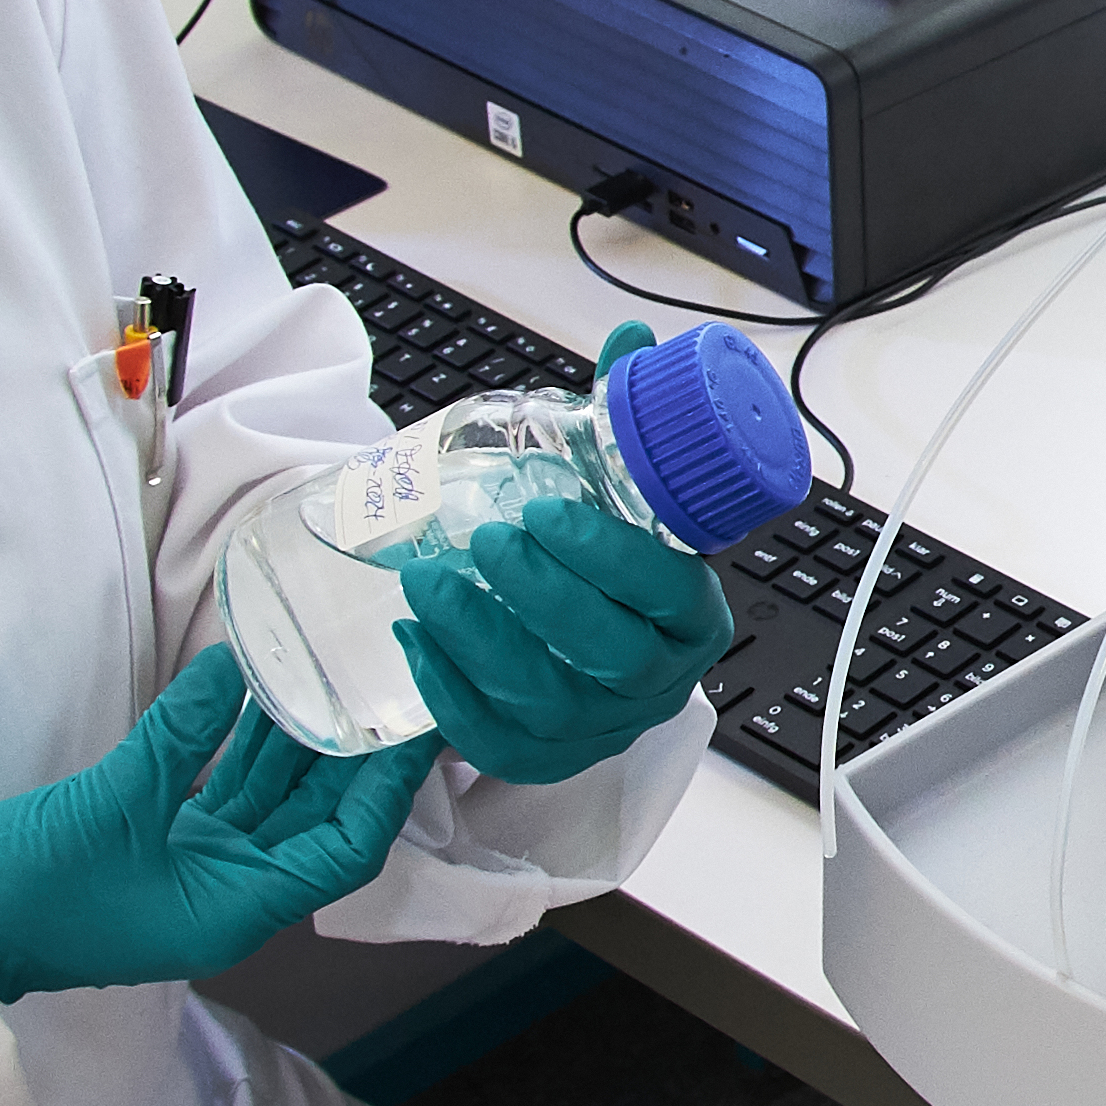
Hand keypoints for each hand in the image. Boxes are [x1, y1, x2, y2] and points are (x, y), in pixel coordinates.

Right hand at [0, 648, 435, 996]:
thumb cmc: (30, 889)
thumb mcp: (111, 803)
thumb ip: (179, 734)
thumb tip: (236, 664)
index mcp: (236, 909)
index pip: (346, 850)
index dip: (386, 789)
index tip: (418, 728)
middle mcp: (231, 894)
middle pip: (319, 820)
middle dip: (358, 756)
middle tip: (395, 685)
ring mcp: (197, 870)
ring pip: (274, 801)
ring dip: (306, 742)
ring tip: (343, 671)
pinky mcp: (161, 844)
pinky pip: (226, 792)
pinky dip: (248, 746)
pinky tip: (265, 689)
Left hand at [394, 333, 743, 783]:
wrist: (585, 652)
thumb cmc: (603, 569)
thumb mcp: (621, 498)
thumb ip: (623, 425)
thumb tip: (627, 345)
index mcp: (691, 615)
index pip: (667, 591)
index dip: (610, 556)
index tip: (549, 510)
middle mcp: (654, 681)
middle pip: (609, 654)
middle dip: (540, 595)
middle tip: (485, 538)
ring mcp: (598, 728)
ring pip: (545, 701)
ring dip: (479, 639)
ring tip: (426, 580)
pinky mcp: (541, 759)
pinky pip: (495, 742)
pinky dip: (448, 692)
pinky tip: (413, 638)